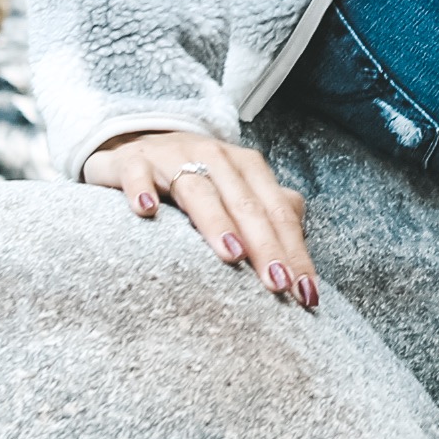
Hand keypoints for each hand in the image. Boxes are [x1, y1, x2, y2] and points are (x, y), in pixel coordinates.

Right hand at [87, 130, 317, 306]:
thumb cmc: (197, 177)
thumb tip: (299, 255)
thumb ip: (268, 215)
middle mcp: (215, 157)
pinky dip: (142, 190)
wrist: (137, 146)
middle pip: (245, 203)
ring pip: (199, 189)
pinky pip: (137, 174)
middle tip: (278, 283)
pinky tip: (146, 211)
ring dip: (216, 221)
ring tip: (232, 255)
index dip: (294, 250)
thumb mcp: (237, 192)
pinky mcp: (133, 161)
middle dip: (265, 245)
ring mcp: (173, 156)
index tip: (305, 291)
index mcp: (247, 167)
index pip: (278, 211)